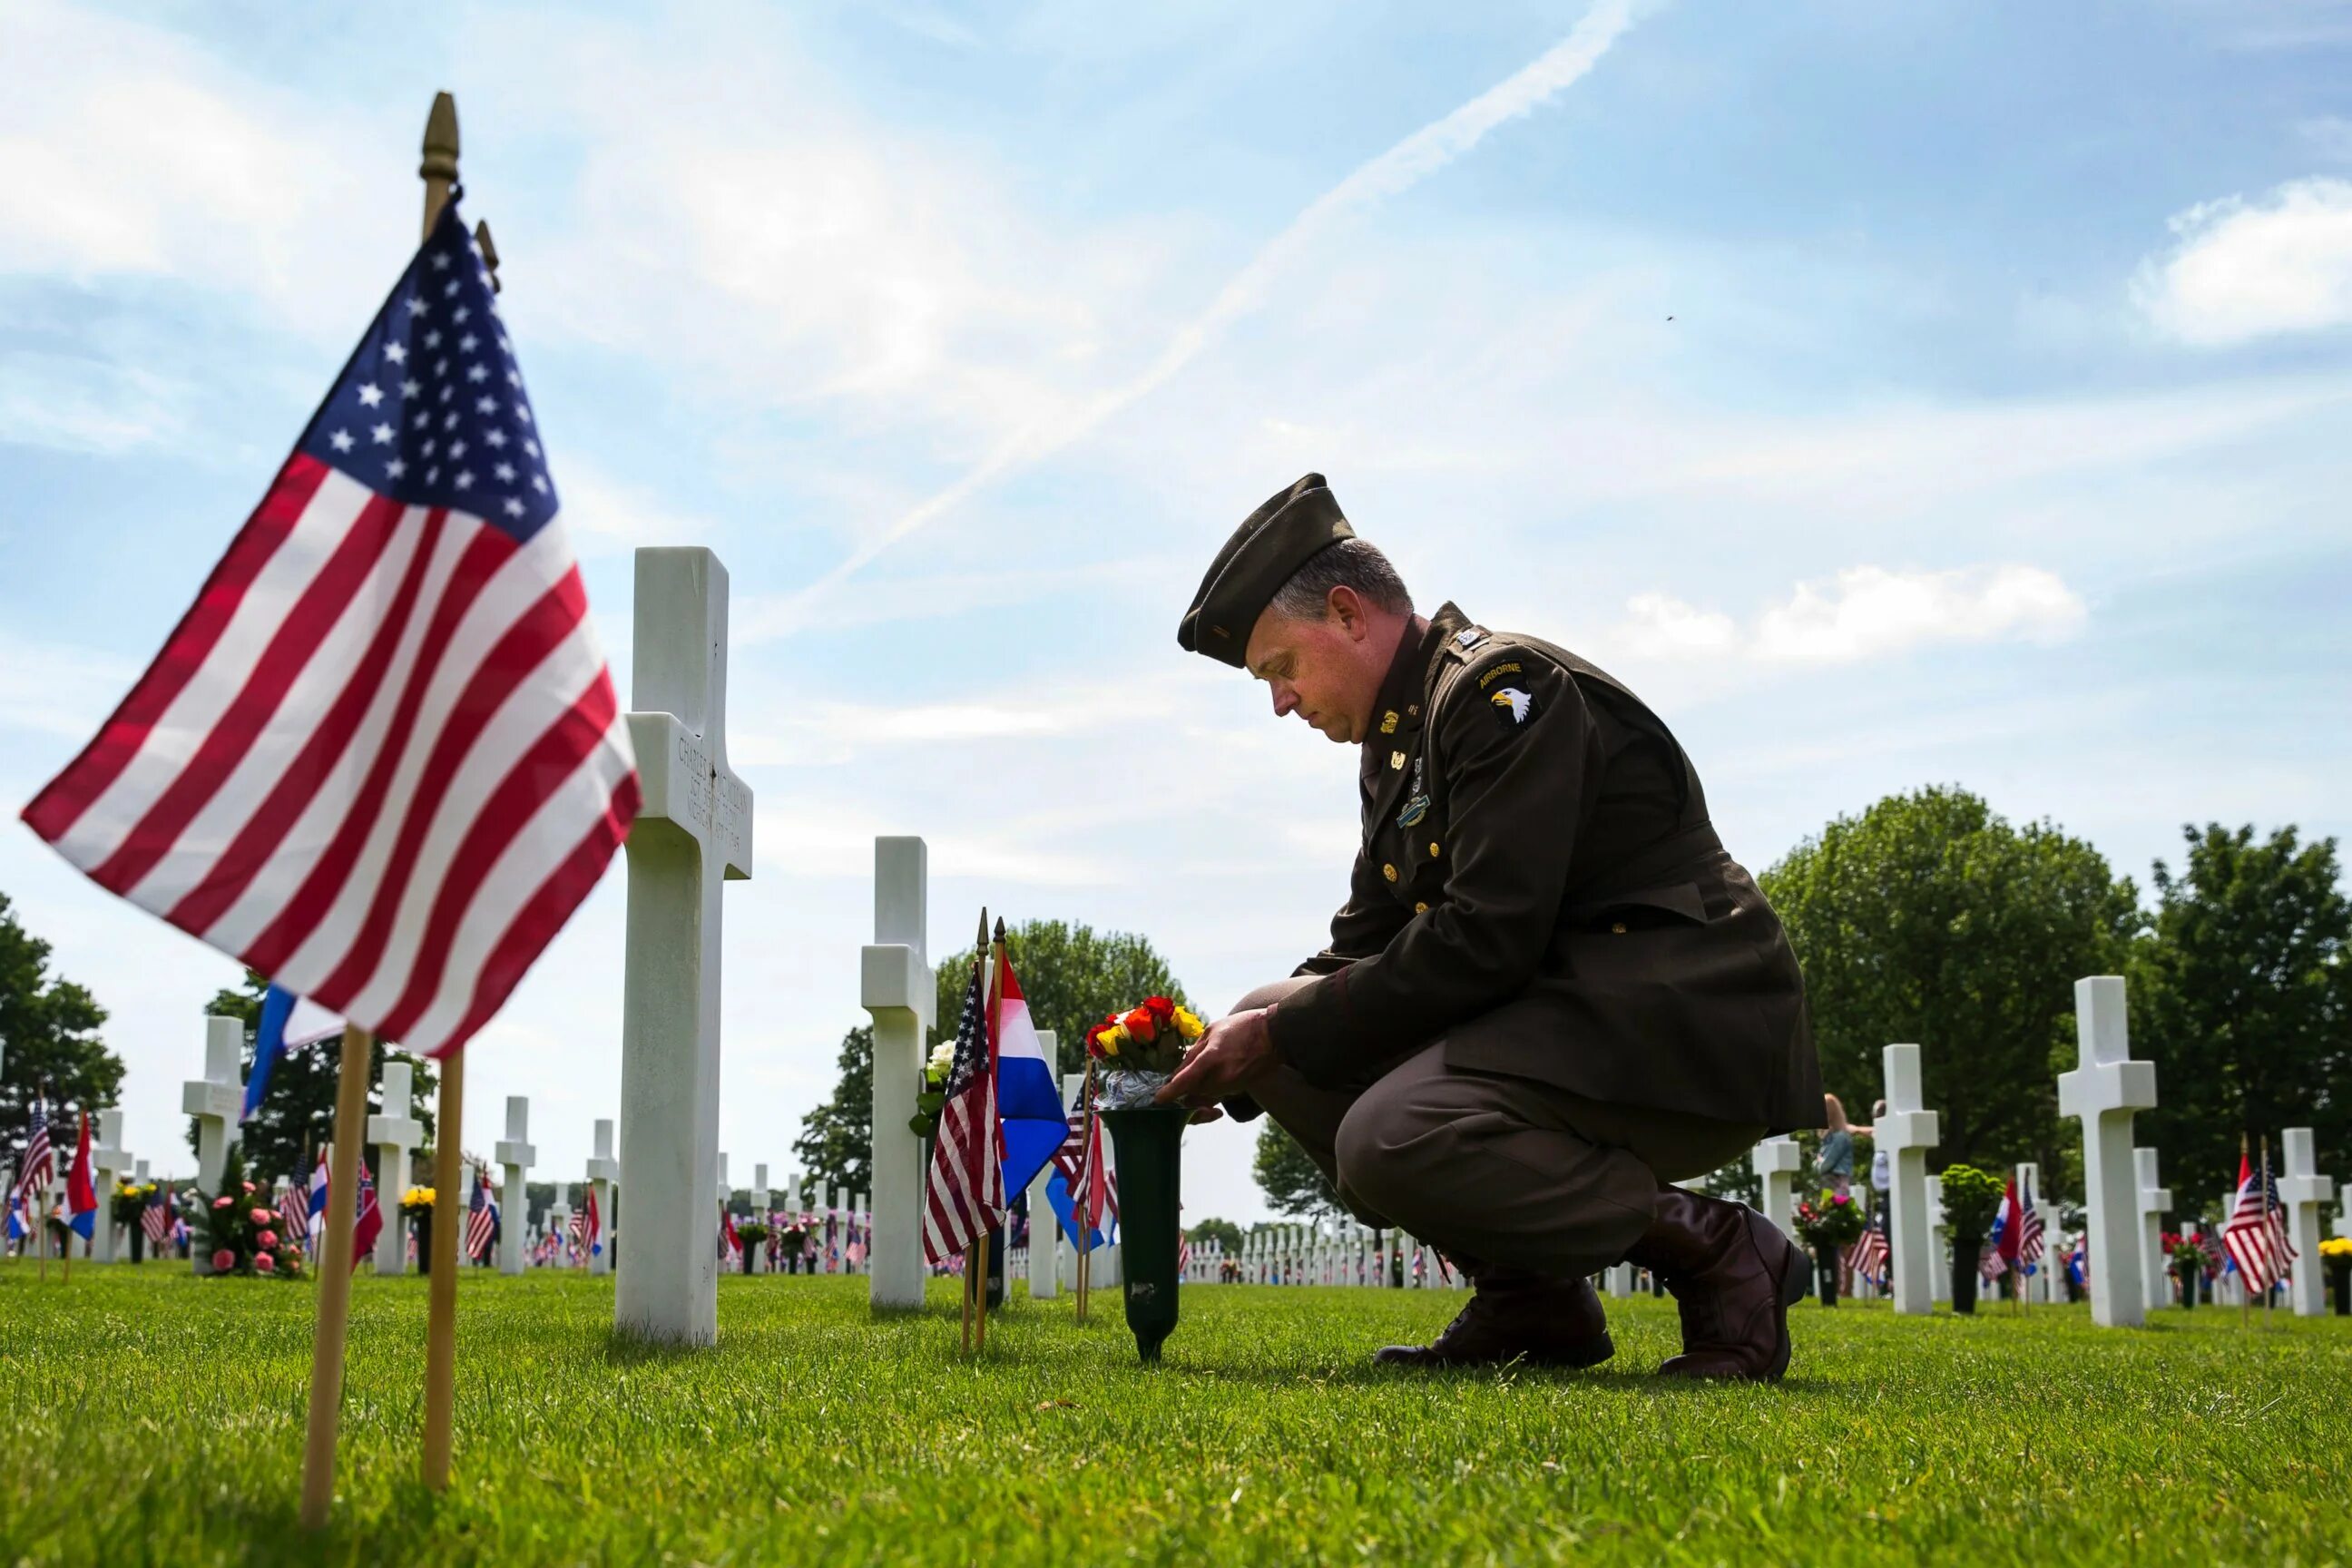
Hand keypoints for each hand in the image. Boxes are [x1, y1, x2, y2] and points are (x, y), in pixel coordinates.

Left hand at [1156, 1008, 1275, 1109]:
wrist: (1275, 1036)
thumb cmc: (1242, 1027)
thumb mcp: (1213, 1030)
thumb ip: (1194, 1052)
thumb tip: (1178, 1071)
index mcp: (1211, 1057)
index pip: (1184, 1082)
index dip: (1169, 1093)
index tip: (1158, 1099)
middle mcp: (1220, 1076)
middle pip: (1191, 1092)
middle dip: (1181, 1090)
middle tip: (1172, 1082)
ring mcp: (1230, 1085)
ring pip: (1203, 1095)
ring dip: (1195, 1089)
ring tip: (1196, 1072)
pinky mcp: (1237, 1090)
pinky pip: (1215, 1094)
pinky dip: (1208, 1089)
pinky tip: (1210, 1074)